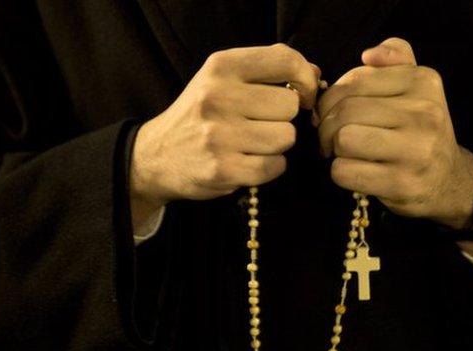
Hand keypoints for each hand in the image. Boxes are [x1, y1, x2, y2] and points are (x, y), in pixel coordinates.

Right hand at [129, 43, 320, 227]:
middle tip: (261, 124)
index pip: (285, 60)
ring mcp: (218, 134)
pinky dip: (270, 167)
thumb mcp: (223, 78)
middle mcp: (218, 96)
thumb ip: (268, 69)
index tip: (302, 94)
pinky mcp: (222, 169)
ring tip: (253, 144)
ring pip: (285, 138)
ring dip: (277, 145)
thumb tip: (315, 74)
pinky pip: (274, 166)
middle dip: (283, 118)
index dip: (305, 80)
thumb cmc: (200, 114)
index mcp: (221, 67)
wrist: (157, 155)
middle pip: (289, 106)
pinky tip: (250, 161)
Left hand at [314, 37, 472, 229]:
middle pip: (345, 111)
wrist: (448, 179)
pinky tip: (355, 171)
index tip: (333, 112)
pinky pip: (345, 171)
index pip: (355, 79)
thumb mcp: (417, 86)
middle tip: (331, 137)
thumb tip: (369, 55)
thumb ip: (396, 55)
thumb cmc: (419, 129)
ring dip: (333, 148)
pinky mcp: (402, 183)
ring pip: (343, 139)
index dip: (331, 97)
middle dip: (327, 125)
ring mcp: (415, 150)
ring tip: (344, 152)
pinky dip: (340, 173)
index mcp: (424, 82)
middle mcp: (424, 113)